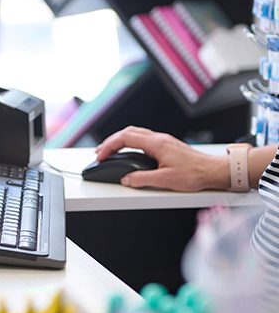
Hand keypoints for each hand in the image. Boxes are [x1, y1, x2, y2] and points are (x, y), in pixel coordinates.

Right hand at [95, 126, 229, 191]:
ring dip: (119, 140)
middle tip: (100, 153)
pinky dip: (129, 142)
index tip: (101, 155)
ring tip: (109, 151)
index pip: (125, 138)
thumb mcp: (165, 180)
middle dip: (110, 142)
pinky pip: (142, 138)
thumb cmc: (195, 174)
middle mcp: (158, 138)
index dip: (109, 146)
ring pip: (134, 133)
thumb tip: (126, 179)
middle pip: (127, 132)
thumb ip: (142, 179)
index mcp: (156, 144)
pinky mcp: (166, 145)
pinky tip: (128, 151)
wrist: (213, 170)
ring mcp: (162, 140)